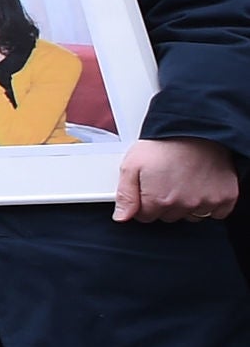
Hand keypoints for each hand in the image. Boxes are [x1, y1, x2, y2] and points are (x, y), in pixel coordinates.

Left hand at [115, 137, 239, 223]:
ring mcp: (205, 202)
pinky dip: (210, 202)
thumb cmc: (164, 144)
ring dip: (187, 203)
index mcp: (158, 199)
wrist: (196, 129)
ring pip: (191, 215)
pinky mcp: (225, 198)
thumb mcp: (132, 165)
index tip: (149, 187)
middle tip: (167, 179)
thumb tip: (121, 217)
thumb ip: (125, 195)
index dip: (144, 201)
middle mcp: (183, 205)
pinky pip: (216, 212)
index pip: (145, 216)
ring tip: (185, 180)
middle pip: (168, 216)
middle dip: (164, 202)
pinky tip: (202, 186)